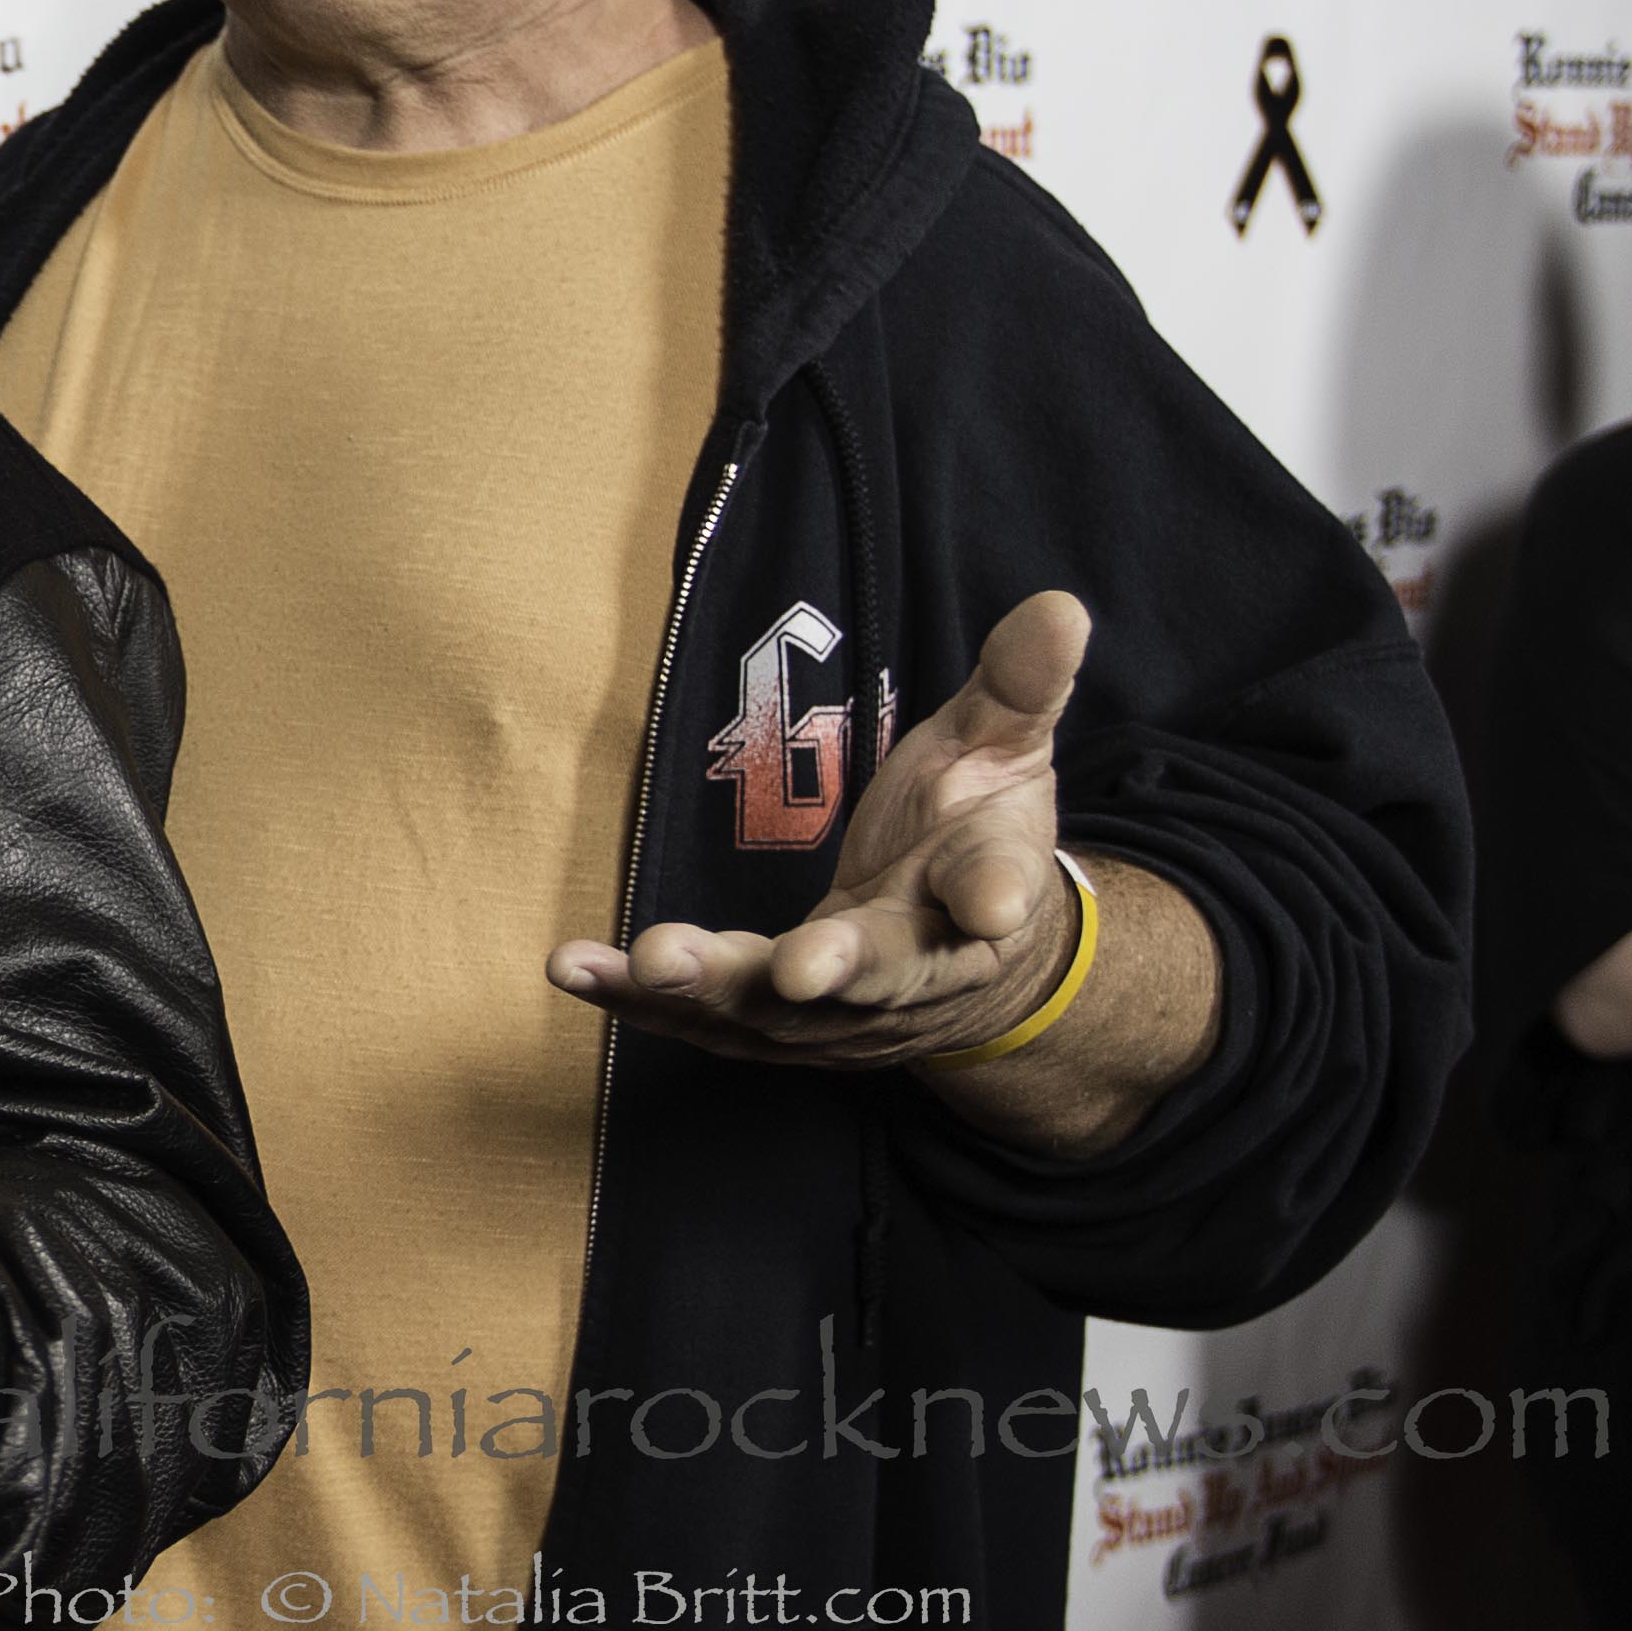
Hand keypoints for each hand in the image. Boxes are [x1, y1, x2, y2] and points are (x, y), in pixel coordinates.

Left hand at [548, 591, 1091, 1068]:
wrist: (966, 953)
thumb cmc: (974, 833)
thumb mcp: (1005, 748)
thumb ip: (1022, 685)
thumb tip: (1060, 607)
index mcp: (986, 895)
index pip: (996, 892)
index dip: (994, 895)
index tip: (992, 902)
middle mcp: (916, 968)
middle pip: (879, 974)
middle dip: (834, 970)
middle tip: (796, 970)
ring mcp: (840, 1011)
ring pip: (777, 1012)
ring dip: (712, 990)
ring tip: (650, 962)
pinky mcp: (771, 1023)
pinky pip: (701, 1017)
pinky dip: (636, 1000)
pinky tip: (571, 969)